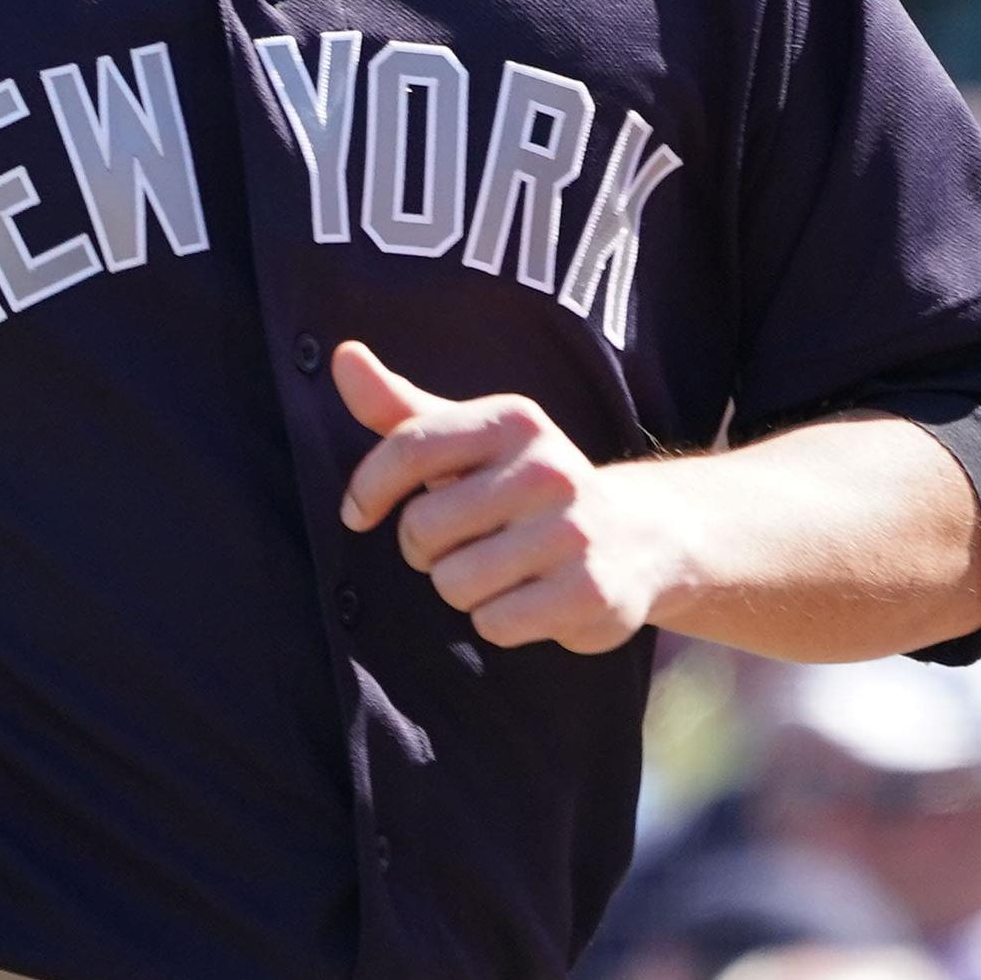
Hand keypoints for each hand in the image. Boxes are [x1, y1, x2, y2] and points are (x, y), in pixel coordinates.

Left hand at [333, 342, 682, 652]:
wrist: (638, 537)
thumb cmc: (525, 488)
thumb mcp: (469, 441)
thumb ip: (400, 408)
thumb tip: (342, 356)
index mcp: (515, 421)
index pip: (408, 448)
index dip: (368, 490)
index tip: (359, 513)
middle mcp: (548, 468)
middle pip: (422, 528)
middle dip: (428, 549)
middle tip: (468, 543)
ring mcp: (572, 531)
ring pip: (453, 583)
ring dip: (464, 590)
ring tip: (503, 570)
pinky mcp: (589, 591)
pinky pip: (493, 623)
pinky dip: (499, 622)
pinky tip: (531, 599)